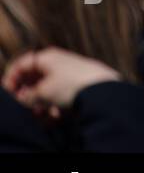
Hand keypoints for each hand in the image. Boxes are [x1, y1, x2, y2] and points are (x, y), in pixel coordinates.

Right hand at [2, 48, 119, 118]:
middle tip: (27, 107)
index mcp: (47, 56)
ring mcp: (71, 71)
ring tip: (44, 115)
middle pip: (36, 77)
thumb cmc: (71, 86)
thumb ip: (28, 96)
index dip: (12, 79)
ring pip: (49, 88)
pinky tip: (58, 115)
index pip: (22, 64)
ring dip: (43, 103)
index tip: (10, 95)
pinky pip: (62, 94)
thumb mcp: (43, 93)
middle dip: (29, 95)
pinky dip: (57, 104)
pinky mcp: (81, 83)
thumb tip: (23, 98)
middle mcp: (59, 61)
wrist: (104, 90)